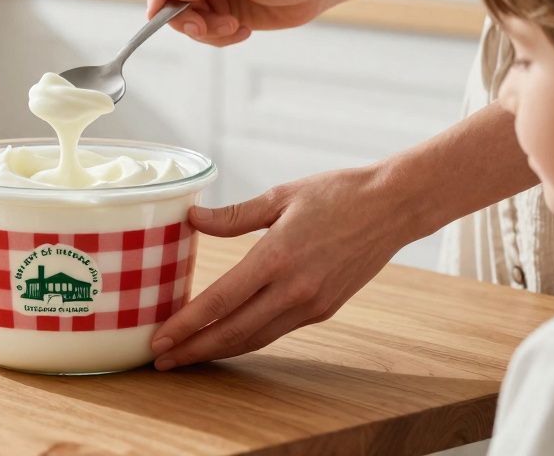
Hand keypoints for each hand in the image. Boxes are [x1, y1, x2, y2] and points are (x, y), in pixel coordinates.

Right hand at [146, 0, 341, 47]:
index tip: (155, 17)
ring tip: (236, 27)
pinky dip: (221, 37)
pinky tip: (243, 29)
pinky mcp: (220, 13)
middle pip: (171, 3)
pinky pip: (206, 33)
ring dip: (209, 32)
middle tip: (207, 29)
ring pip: (188, 22)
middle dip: (189, 21)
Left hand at [150, 165, 413, 369]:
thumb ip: (233, 215)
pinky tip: (225, 339)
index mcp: (277, 257)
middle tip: (161, 361)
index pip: (221, 301)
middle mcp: (294, 289)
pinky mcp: (324, 309)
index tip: (160, 339)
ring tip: (185, 357)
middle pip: (233, 332)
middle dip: (193, 350)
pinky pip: (276, 330)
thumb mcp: (281, 196)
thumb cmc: (337, 194)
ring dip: (217, 350)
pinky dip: (246, 339)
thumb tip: (192, 219)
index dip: (186, 324)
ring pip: (255, 338)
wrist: (393, 207)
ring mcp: (311, 303)